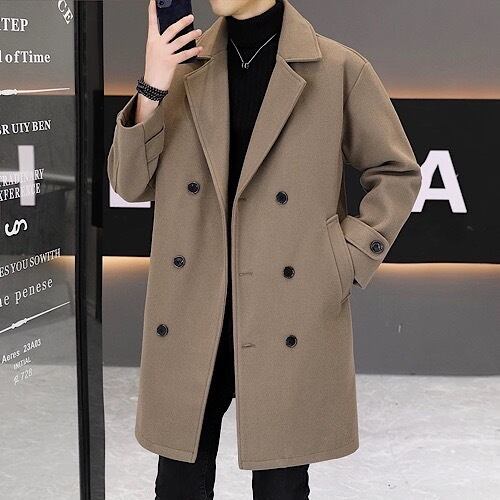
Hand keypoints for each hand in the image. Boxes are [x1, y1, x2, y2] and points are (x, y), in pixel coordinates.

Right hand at [135, 0, 202, 123]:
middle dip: (182, 22)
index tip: (154, 0)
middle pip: (171, 29)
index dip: (153, 10)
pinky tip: (199, 48)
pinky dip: (193, 51)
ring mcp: (164, 53)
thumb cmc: (153, 69)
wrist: (151, 85)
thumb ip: (162, 42)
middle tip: (190, 17)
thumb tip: (174, 35)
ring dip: (191, 36)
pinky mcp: (171, 62)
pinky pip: (184, 54)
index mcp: (152, 40)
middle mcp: (158, 45)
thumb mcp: (154, 52)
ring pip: (180, 41)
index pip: (152, 22)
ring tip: (198, 31)